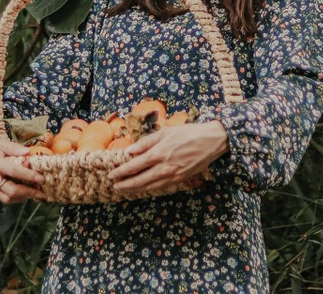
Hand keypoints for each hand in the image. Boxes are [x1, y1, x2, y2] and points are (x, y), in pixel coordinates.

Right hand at [0, 128, 45, 203]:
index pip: (15, 172)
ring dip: (22, 197)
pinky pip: (1, 196)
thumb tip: (29, 153)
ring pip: (6, 197)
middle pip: (11, 191)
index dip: (29, 176)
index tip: (41, 178)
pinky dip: (14, 197)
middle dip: (28, 193)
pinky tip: (23, 192)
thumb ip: (14, 148)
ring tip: (34, 192)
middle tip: (41, 191)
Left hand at [107, 120, 228, 195]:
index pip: (135, 166)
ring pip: (149, 186)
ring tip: (125, 189)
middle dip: (125, 184)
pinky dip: (149, 188)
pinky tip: (143, 187)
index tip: (112, 174)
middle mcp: (163, 167)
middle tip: (115, 185)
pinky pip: (160, 187)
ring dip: (135, 189)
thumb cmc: (188, 133)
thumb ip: (146, 142)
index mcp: (158, 153)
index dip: (122, 171)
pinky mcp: (179, 179)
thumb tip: (130, 150)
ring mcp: (172, 176)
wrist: (210, 141)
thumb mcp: (165, 132)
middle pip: (139, 180)